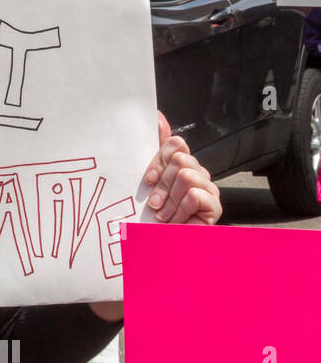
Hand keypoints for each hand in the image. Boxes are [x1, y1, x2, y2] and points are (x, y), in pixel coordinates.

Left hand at [143, 110, 220, 224]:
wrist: (161, 246)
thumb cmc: (151, 216)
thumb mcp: (147, 181)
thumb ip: (152, 150)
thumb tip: (157, 116)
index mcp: (180, 165)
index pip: (175, 143)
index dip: (159, 160)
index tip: (147, 179)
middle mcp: (197, 172)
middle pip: (180, 159)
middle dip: (162, 184)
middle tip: (154, 203)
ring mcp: (208, 188)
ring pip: (187, 176)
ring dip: (169, 200)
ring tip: (163, 215)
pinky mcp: (215, 204)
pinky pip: (194, 195)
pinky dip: (180, 210)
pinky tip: (176, 221)